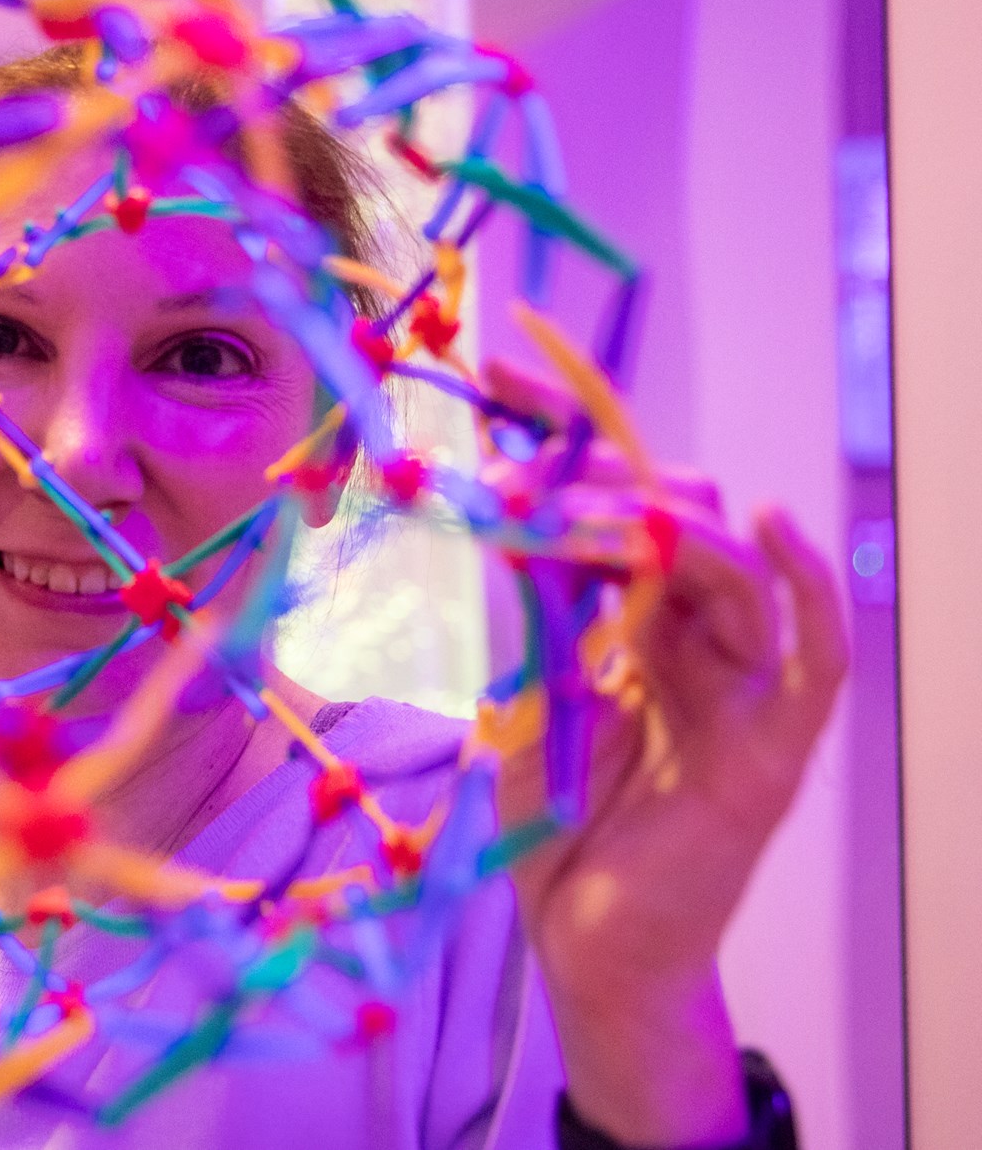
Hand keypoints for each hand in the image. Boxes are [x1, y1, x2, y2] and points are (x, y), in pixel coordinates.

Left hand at [480, 360, 848, 1141]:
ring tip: (585, 513)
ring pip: (736, 568)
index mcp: (639, 622)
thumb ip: (531, 611)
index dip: (568, 436)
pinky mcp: (775, 746)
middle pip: (680, 517)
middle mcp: (698, 639)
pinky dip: (803, 584)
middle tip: (521, 449)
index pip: (616, 505)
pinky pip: (816, 656)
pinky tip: (768, 523)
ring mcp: (744, 688)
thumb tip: (503, 507)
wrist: (585, 941)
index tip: (498, 372)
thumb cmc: (557, 821)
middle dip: (605, 472)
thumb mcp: (524, 693)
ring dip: (662, 526)